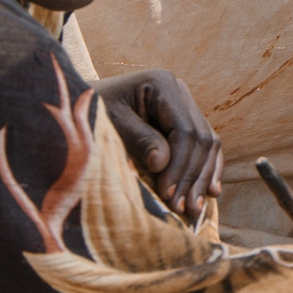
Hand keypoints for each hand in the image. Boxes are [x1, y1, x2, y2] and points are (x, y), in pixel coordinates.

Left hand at [94, 69, 220, 217]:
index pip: (184, 129)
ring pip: (208, 144)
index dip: (179, 165)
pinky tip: (211, 191)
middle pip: (200, 138)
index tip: (167, 194)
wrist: (81, 105)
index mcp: (162, 84)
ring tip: (195, 208)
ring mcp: (184, 105)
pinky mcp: (184, 121)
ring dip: (202, 178)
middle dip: (192, 176)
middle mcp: (179, 91)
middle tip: (183, 209)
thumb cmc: (91, 112)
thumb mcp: (110, 123)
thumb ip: (139, 139)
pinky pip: (205, 146)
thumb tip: (162, 163)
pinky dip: (207, 169)